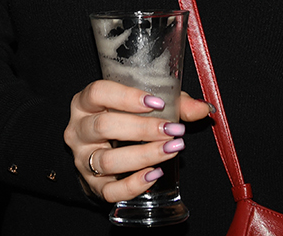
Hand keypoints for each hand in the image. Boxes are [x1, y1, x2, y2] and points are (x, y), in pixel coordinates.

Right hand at [67, 81, 211, 201]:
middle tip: (172, 130)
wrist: (100, 150)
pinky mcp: (91, 185)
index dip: (126, 97)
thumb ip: (174, 103)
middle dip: (143, 129)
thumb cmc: (122, 119)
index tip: (157, 103)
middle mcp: (78, 130)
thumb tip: (204, 109)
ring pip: (107, 160)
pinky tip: (155, 174)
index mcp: (85, 103)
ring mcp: (82, 159)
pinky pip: (109, 190)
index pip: (98, 93)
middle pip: (105, 126)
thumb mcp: (143, 104)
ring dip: (143, 155)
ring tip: (170, 150)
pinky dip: (133, 185)